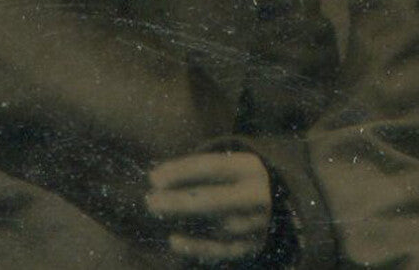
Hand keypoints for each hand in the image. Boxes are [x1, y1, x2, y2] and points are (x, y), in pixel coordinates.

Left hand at [146, 151, 273, 264]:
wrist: (267, 204)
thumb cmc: (230, 181)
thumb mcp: (222, 167)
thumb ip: (194, 170)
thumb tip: (156, 178)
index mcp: (249, 168)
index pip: (213, 167)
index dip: (181, 172)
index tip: (153, 178)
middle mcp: (256, 196)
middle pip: (214, 200)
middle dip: (179, 201)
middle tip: (150, 200)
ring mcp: (255, 225)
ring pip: (215, 226)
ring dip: (183, 220)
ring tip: (158, 212)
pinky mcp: (249, 248)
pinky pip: (218, 251)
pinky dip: (194, 246)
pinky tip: (173, 239)